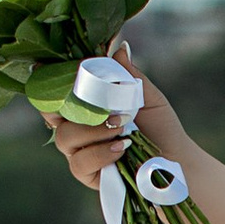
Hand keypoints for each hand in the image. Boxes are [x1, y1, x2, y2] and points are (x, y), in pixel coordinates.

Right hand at [45, 37, 189, 192]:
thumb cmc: (159, 128)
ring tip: (121, 125)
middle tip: (86, 95)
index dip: (49, 77)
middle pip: (48, 112)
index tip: (51, 66)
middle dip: (60, 101)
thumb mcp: (147, 98)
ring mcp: (79, 151)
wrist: (176, 161)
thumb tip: (119, 49)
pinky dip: (100, 152)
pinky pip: (80, 162)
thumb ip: (129, 76)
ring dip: (93, 128)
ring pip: (65, 136)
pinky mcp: (87, 174)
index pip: (57, 90)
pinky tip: (120, 147)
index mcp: (85, 104)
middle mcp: (76, 127)